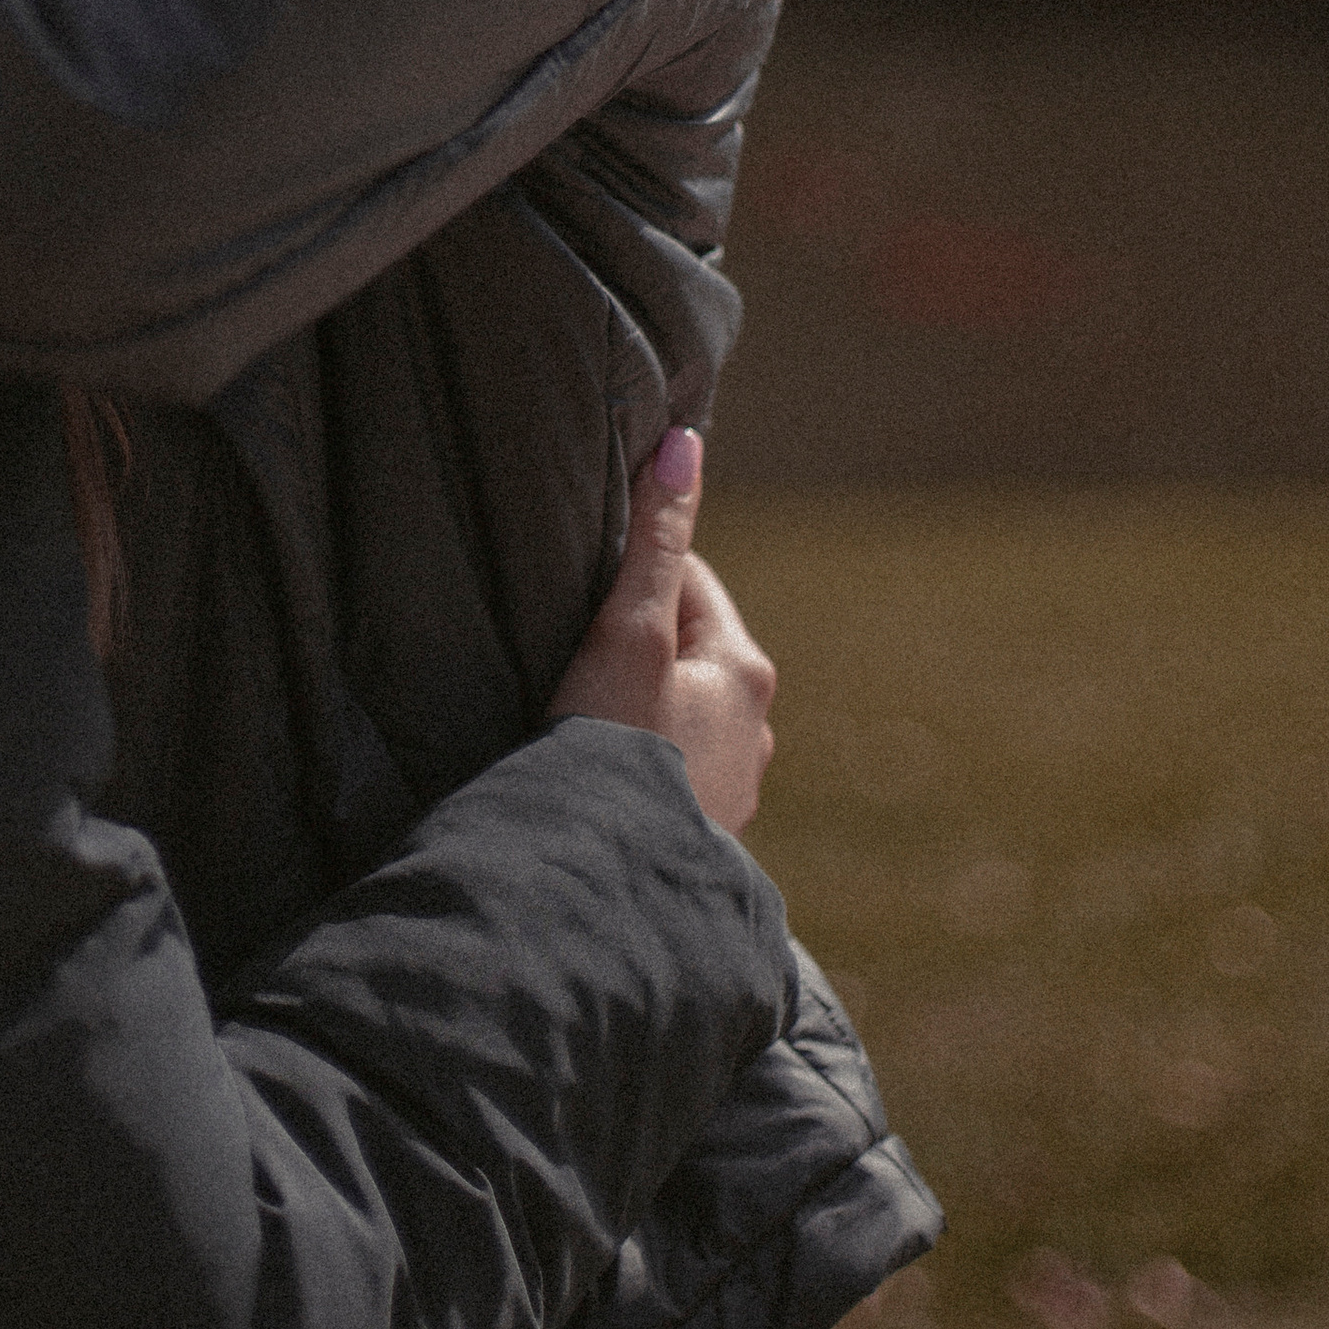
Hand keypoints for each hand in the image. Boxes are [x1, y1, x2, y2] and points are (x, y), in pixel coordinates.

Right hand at [548, 429, 776, 832]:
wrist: (609, 887)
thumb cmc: (614, 749)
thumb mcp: (628, 632)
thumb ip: (654, 541)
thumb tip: (685, 441)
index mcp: (746, 670)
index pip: (688, 581)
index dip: (630, 577)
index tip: (580, 598)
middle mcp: (757, 729)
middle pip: (686, 650)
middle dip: (636, 646)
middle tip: (571, 661)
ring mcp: (735, 788)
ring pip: (681, 713)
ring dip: (640, 708)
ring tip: (581, 721)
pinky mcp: (705, 835)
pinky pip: (671, 770)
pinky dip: (642, 761)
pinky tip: (603, 775)